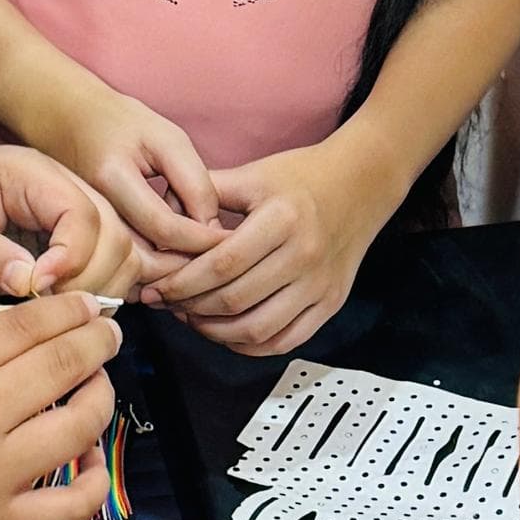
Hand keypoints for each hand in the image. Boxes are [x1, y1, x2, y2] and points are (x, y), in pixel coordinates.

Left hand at [0, 146, 144, 301]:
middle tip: (49, 305)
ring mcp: (77, 210)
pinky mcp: (78, 237)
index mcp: (32, 173)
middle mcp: (65, 187)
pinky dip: (103, 290)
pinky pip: (115, 264)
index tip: (36, 287)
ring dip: (101, 288)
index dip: (70, 258)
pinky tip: (69, 308)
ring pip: (124, 251)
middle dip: (90, 278)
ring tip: (58, 310)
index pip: (81, 212)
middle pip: (114, 233)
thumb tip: (26, 282)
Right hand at [0, 287, 121, 519]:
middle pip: (61, 364)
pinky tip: (90, 461)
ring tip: (99, 389)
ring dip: (101, 399)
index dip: (68, 309)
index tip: (86, 306)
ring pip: (79, 426)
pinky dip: (95, 479)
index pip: (26, 326)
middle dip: (97, 342)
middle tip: (107, 335)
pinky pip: (72, 502)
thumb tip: (15, 310)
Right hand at [66, 87, 225, 271]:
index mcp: (112, 178)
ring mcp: (85, 228)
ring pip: (134, 270)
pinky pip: (123, 267)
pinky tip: (174, 259)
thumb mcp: (167, 139)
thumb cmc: (123, 124)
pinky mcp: (89, 239)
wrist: (71, 123)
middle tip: (221, 260)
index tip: (233, 241)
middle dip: (188, 265)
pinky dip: (152, 270)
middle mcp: (93, 210)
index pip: (165, 227)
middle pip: (147, 259)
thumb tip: (214, 230)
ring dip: (171, 272)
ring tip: (202, 261)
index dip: (203, 240)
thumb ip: (194, 182)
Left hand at [151, 134, 398, 357]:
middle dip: (190, 307)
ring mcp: (320, 285)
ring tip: (191, 318)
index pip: (221, 265)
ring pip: (257, 328)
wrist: (361, 184)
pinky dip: (250, 345)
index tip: (158, 287)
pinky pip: (285, 340)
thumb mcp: (253, 174)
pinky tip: (227, 332)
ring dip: (215, 332)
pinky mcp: (330, 303)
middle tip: (166, 304)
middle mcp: (304, 256)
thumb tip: (161, 218)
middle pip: (235, 299)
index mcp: (281, 220)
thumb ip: (205, 193)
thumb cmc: (302, 177)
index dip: (182, 282)